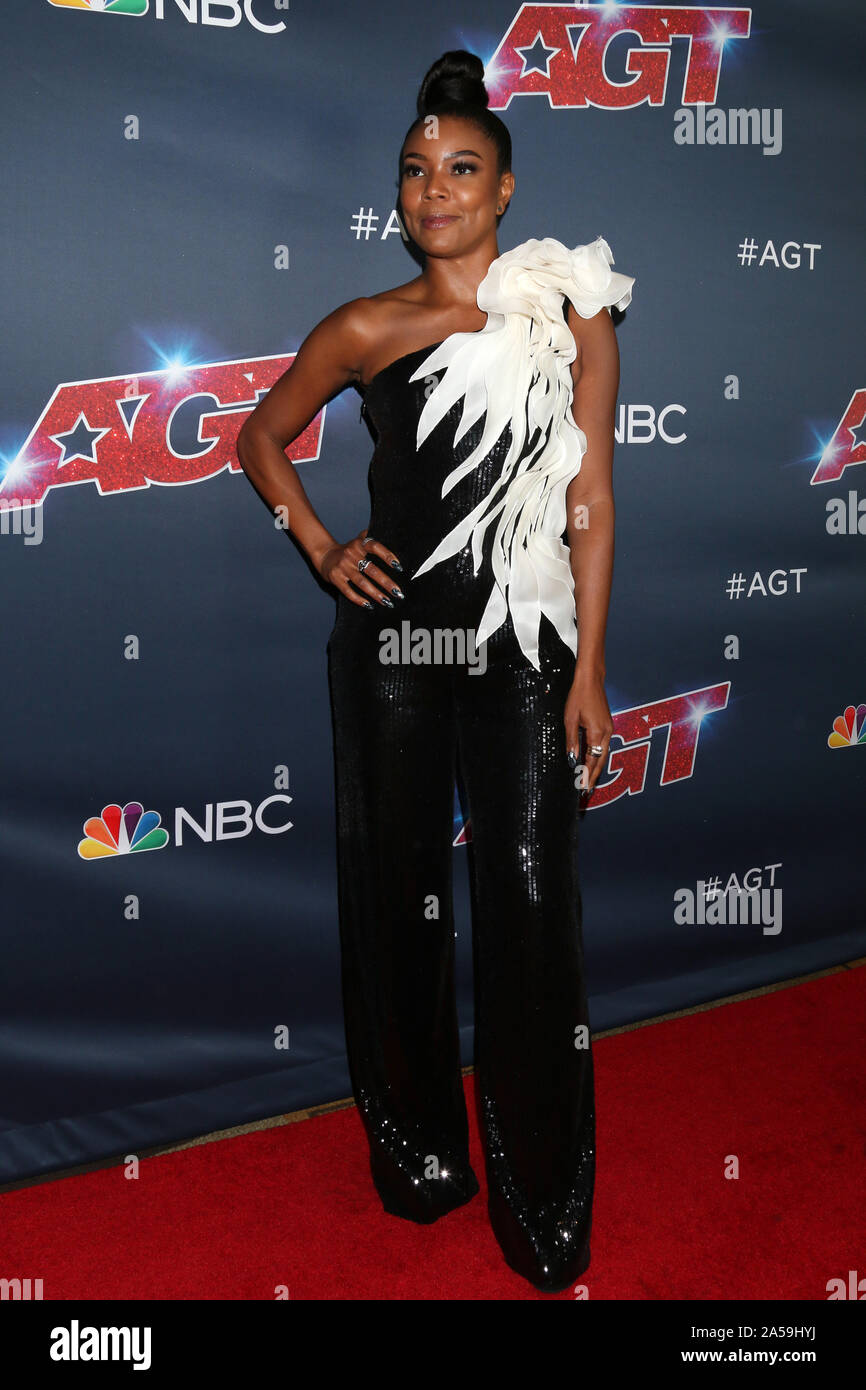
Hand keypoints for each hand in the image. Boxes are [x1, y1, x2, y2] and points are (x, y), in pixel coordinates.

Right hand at [317, 529, 403, 608]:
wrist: (325, 555)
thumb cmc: (349, 551)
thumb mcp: (358, 541)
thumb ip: (372, 539)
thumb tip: (391, 538)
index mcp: (359, 544)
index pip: (375, 547)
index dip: (387, 556)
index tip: (399, 567)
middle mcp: (351, 554)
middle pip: (371, 570)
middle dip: (386, 583)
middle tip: (398, 593)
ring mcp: (342, 566)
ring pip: (362, 582)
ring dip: (376, 594)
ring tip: (387, 602)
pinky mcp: (335, 577)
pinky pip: (348, 591)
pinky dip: (359, 599)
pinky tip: (369, 605)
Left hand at [564, 668, 612, 794]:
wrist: (591, 680)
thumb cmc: (579, 697)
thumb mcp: (570, 720)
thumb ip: (571, 741)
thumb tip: (572, 760)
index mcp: (597, 732)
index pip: (591, 760)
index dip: (586, 775)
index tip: (582, 787)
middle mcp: (606, 733)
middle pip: (600, 761)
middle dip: (594, 776)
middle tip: (587, 791)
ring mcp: (609, 729)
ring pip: (603, 754)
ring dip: (597, 768)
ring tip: (589, 781)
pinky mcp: (607, 725)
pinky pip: (604, 746)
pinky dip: (599, 757)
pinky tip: (593, 763)